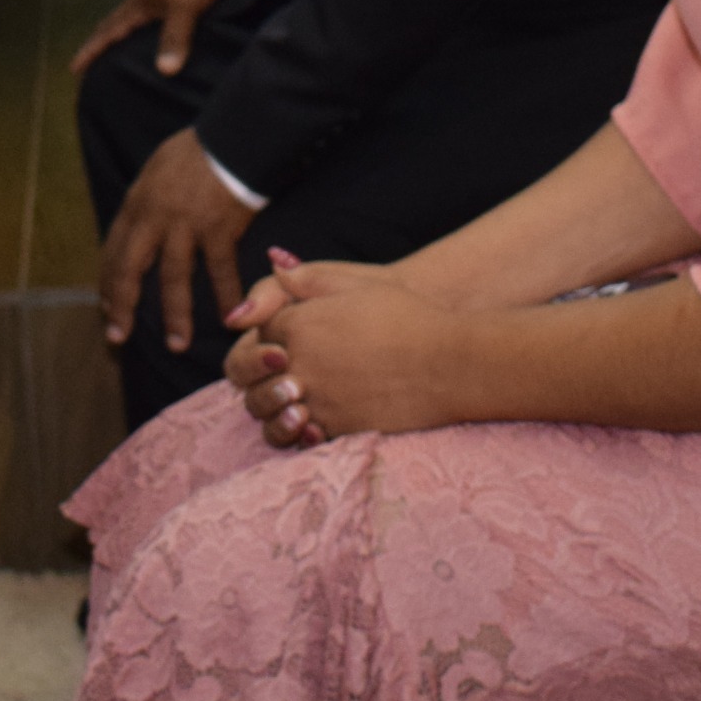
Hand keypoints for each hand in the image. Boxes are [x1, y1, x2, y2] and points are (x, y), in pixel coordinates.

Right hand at [71, 0, 236, 76]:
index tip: (74, 69)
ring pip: (140, 24)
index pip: (109, 30)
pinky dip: (155, 36)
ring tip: (126, 61)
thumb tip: (164, 71)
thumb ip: (175, 36)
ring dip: (130, 41)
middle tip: (94, 67)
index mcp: (140, 2)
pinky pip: (161, 23)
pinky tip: (164, 44)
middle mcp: (148, 0)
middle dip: (104, 45)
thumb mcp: (184, 4)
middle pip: (118, 25)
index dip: (92, 50)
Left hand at [95, 129, 255, 355]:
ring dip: (175, 315)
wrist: (231, 137)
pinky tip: (230, 320)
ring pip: (174, 278)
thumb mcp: (156, 170)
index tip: (105, 307)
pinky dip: (227, 297)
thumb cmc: (196, 150)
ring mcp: (186, 226)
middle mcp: (155, 218)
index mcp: (137, 203)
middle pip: (130, 269)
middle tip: (117, 336)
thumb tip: (141, 228)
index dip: (108, 282)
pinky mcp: (218, 230)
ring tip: (176, 345)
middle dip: (122, 306)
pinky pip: (220, 271)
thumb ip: (146, 201)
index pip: (114, 249)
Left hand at [235, 260, 473, 440]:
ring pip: (270, 411)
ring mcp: (315, 400)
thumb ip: (307, 278)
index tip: (287, 338)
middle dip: (262, 373)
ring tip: (298, 396)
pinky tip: (317, 418)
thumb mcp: (354, 284)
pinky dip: (302, 429)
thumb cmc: (405, 316)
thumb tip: (273, 264)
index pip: (257, 332)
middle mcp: (299, 364)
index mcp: (298, 325)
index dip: (269, 335)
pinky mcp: (334, 429)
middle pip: (252, 376)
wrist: (448, 363)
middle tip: (286, 370)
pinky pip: (300, 436)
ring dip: (276, 405)